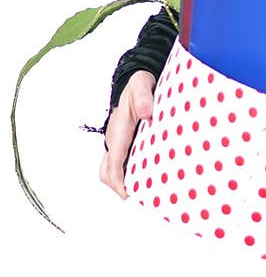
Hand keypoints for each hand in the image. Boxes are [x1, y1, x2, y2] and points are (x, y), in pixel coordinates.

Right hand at [98, 70, 156, 199]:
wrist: (133, 81)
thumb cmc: (138, 85)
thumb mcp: (142, 86)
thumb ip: (144, 99)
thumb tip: (148, 114)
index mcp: (118, 130)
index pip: (113, 160)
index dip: (118, 180)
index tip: (127, 193)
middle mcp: (113, 139)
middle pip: (107, 171)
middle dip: (118, 186)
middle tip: (138, 195)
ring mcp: (115, 141)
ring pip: (109, 169)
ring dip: (120, 181)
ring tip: (140, 190)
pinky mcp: (120, 141)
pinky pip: (117, 163)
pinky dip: (124, 173)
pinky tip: (142, 176)